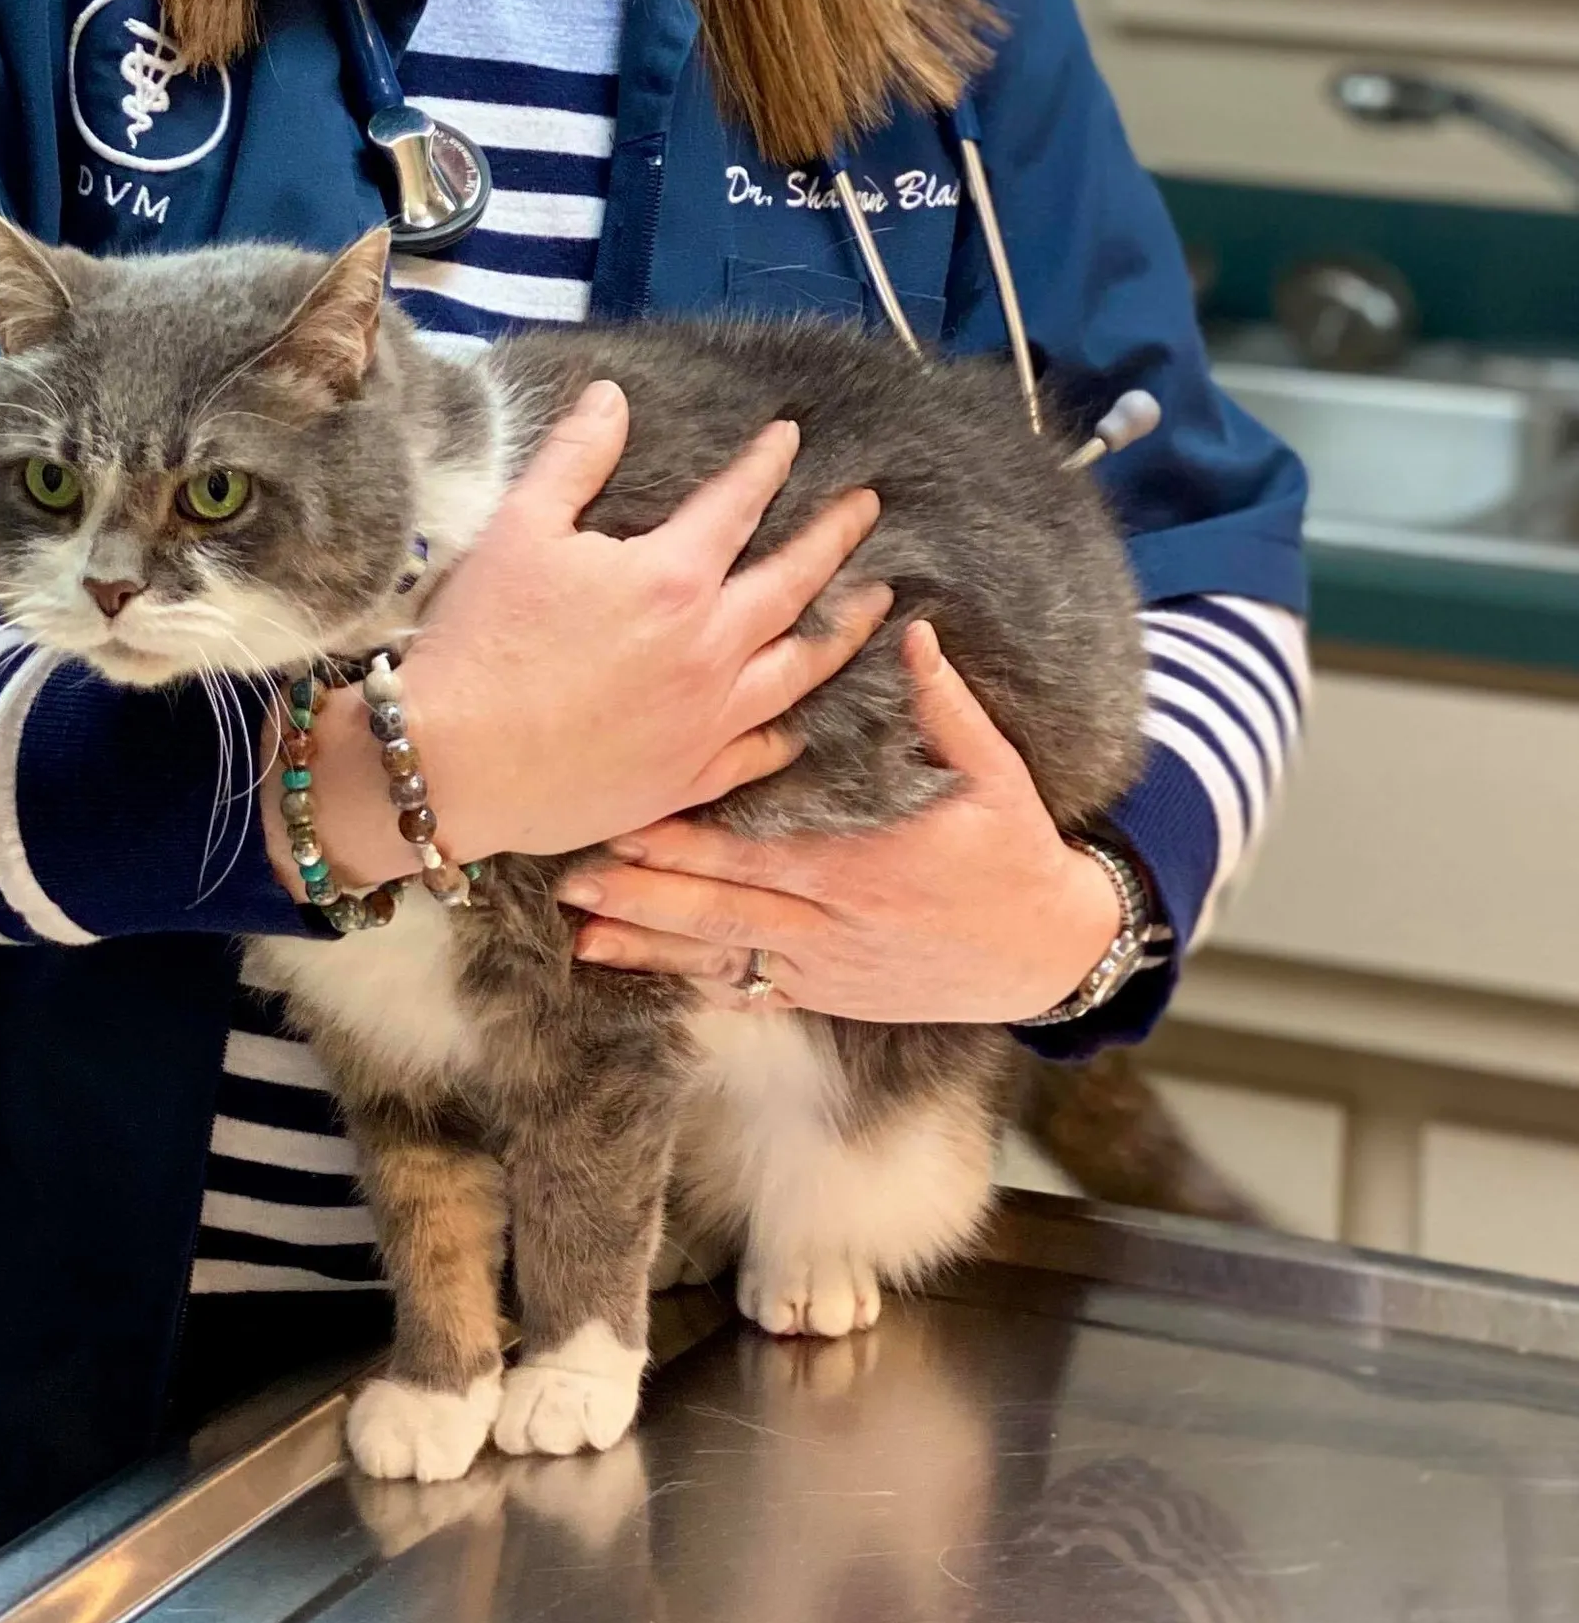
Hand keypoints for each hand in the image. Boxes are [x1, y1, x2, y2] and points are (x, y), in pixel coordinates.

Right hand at [267, 382, 888, 894]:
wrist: (453, 763)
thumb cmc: (482, 639)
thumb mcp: (520, 527)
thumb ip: (576, 456)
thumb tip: (612, 395)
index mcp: (671, 578)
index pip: (736, 504)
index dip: (766, 464)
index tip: (792, 437)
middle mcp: (709, 648)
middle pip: (792, 583)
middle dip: (835, 537)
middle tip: (869, 508)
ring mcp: (708, 721)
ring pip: (800, 669)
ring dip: (844, 631)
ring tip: (876, 605)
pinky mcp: (691, 778)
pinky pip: (761, 751)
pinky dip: (790, 732)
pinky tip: (803, 720)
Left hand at [552, 619, 1124, 1023]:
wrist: (1049, 953)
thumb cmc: (1017, 852)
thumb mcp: (995, 773)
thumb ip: (944, 705)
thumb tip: (911, 630)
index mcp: (862, 863)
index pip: (756, 848)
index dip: (688, 837)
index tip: (627, 813)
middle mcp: (833, 921)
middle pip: (720, 907)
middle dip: (643, 891)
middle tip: (573, 872)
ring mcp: (825, 966)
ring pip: (722, 954)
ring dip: (650, 943)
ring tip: (582, 932)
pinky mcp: (827, 993)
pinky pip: (748, 989)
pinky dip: (690, 980)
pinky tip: (639, 973)